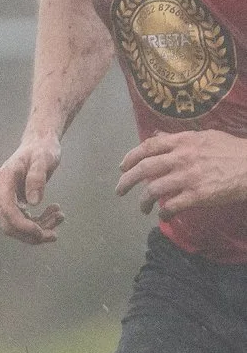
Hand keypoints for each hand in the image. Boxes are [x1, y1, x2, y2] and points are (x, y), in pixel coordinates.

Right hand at [0, 136, 62, 243]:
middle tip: (54, 235)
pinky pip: (23, 220)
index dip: (21, 224)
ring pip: (16, 226)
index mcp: (3, 180)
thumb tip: (33, 203)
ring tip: (60, 216)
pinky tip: (55, 213)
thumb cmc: (41, 150)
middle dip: (31, 233)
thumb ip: (37, 178)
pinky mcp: (13, 203)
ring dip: (39, 228)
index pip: (6, 209)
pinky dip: (40, 222)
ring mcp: (4, 199)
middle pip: (8, 223)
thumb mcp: (43, 159)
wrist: (38, 145)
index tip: (40, 232)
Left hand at [115, 130, 246, 216]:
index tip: (122, 167)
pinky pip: (172, 206)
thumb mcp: (205, 136)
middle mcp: (182, 157)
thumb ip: (179, 138)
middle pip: (144, 169)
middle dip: (126, 181)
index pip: (148, 146)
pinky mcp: (198, 194)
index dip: (131, 157)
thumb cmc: (231, 151)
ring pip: (153, 190)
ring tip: (143, 208)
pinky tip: (163, 215)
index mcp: (184, 141)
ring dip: (143, 201)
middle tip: (119, 191)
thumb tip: (157, 137)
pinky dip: (164, 212)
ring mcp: (189, 176)